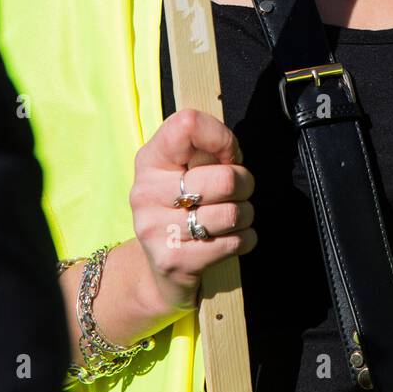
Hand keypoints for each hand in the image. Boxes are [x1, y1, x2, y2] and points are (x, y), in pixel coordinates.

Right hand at [130, 108, 256, 316]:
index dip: (221, 137)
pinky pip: (233, 244)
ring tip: (234, 217)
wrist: (162, 266)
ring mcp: (155, 228)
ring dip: (246, 215)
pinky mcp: (173, 260)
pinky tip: (231, 238)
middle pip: (225, 179)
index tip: (228, 155)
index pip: (188, 125)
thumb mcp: (187, 170)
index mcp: (151, 159)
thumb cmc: (185, 205)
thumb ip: (208, 151)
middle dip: (245, 184)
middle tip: (238, 192)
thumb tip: (231, 154)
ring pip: (232, 214)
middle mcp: (146, 191)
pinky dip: (245, 239)